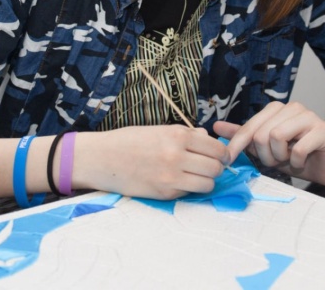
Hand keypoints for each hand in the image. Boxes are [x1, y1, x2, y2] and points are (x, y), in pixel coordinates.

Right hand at [74, 125, 229, 199]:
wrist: (102, 158)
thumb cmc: (129, 141)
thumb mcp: (159, 130)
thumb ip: (186, 135)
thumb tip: (208, 140)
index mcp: (178, 136)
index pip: (217, 149)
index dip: (222, 154)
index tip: (220, 156)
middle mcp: (177, 156)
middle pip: (216, 168)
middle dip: (216, 168)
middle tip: (208, 167)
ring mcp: (171, 177)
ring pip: (208, 184)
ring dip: (205, 181)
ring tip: (195, 176)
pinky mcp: (164, 194)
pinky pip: (189, 193)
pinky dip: (188, 189)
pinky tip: (177, 182)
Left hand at [213, 102, 324, 185]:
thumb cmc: (296, 156)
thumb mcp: (265, 148)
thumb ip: (243, 136)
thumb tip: (216, 127)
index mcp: (277, 109)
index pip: (250, 126)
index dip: (237, 145)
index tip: (228, 160)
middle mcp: (293, 108)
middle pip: (261, 134)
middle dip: (265, 156)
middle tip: (276, 161)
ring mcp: (310, 116)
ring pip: (277, 138)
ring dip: (280, 158)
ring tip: (289, 159)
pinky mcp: (324, 130)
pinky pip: (298, 150)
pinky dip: (296, 162)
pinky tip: (302, 161)